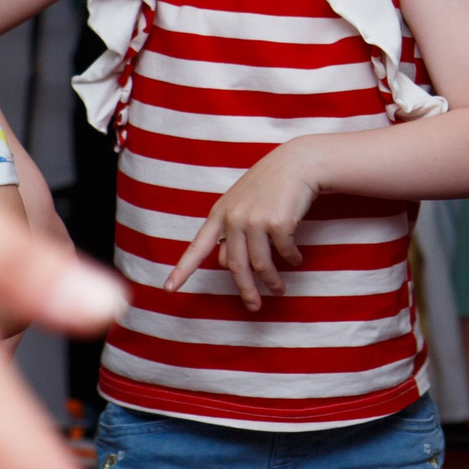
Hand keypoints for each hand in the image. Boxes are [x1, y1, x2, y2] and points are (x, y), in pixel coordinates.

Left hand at [166, 138, 322, 309]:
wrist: (299, 162)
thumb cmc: (270, 184)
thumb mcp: (242, 203)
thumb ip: (230, 231)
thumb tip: (224, 264)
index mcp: (219, 213)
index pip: (197, 247)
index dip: (182, 270)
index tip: (169, 289)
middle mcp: (234, 218)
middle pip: (236, 266)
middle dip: (246, 290)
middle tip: (254, 306)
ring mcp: (256, 220)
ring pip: (261, 265)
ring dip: (272, 281)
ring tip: (279, 288)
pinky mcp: (278, 223)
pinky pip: (284, 253)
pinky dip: (292, 259)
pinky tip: (296, 258)